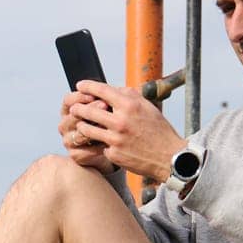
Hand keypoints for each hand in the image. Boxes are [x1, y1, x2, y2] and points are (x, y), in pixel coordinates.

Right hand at [58, 88, 115, 172]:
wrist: (110, 147)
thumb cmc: (108, 123)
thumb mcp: (106, 107)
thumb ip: (106, 98)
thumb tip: (117, 89)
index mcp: (68, 110)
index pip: (68, 100)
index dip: (80, 96)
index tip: (94, 94)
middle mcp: (65, 125)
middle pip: (73, 115)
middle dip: (89, 109)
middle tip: (104, 104)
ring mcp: (68, 141)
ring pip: (79, 133)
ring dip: (95, 127)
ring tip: (109, 123)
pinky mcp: (76, 155)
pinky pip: (86, 150)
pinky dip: (100, 145)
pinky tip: (111, 141)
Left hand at [70, 80, 184, 182]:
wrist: (169, 157)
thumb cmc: (159, 131)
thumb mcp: (147, 107)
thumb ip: (129, 96)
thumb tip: (111, 89)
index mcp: (130, 105)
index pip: (102, 91)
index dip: (87, 86)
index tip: (79, 85)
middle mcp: (121, 121)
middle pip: (88, 110)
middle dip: (78, 108)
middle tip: (73, 108)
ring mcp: (115, 139)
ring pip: (87, 129)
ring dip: (82, 126)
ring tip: (81, 124)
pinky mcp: (114, 154)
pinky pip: (99, 146)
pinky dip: (99, 144)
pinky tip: (99, 143)